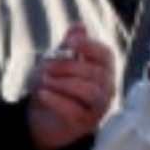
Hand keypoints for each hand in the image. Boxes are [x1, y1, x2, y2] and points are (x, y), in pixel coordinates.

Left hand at [29, 26, 115, 149]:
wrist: (44, 116)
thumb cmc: (55, 85)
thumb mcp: (58, 61)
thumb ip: (69, 46)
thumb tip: (79, 26)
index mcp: (103, 69)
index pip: (106, 54)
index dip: (89, 46)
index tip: (68, 42)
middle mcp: (107, 88)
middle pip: (96, 73)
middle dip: (69, 66)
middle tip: (47, 66)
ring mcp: (99, 107)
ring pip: (90, 91)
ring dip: (64, 83)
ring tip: (44, 80)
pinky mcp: (86, 123)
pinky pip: (75, 110)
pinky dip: (56, 100)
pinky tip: (43, 94)